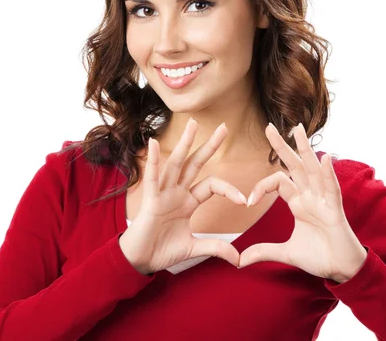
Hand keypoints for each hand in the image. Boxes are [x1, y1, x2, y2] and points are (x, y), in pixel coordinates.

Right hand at [119, 118, 246, 274]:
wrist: (140, 261)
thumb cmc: (162, 250)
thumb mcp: (194, 249)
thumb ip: (216, 248)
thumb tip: (238, 259)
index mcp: (187, 201)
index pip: (211, 186)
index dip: (228, 190)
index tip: (244, 200)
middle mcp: (176, 192)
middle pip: (195, 164)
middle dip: (209, 146)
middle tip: (223, 127)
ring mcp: (163, 194)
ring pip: (176, 164)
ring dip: (184, 144)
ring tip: (193, 124)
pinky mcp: (150, 201)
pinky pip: (152, 178)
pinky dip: (153, 161)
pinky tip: (154, 143)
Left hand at [238, 123, 366, 282]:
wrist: (341, 270)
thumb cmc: (320, 257)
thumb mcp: (286, 252)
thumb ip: (263, 251)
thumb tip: (239, 260)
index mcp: (298, 202)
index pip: (277, 181)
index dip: (260, 187)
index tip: (248, 202)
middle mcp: (310, 196)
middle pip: (295, 165)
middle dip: (282, 145)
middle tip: (268, 126)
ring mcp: (324, 200)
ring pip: (313, 169)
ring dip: (306, 149)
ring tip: (298, 129)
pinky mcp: (336, 210)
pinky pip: (332, 188)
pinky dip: (329, 173)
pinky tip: (326, 158)